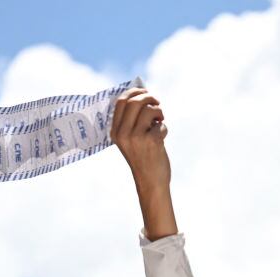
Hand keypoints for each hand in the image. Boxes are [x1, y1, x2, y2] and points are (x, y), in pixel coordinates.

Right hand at [111, 87, 177, 239]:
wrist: (150, 182)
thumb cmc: (143, 158)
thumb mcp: (131, 140)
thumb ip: (132, 121)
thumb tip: (143, 95)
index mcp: (115, 132)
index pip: (121, 102)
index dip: (134, 92)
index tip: (144, 92)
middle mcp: (123, 133)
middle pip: (135, 102)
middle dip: (149, 98)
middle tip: (157, 103)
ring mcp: (136, 137)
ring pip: (149, 110)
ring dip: (159, 112)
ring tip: (160, 121)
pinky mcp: (151, 141)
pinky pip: (160, 124)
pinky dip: (164, 129)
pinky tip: (161, 138)